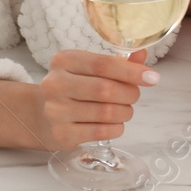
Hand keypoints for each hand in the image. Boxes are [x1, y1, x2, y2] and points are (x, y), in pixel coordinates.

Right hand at [32, 49, 157, 149]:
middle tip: (134, 95)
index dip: (132, 71)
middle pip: (106, 90)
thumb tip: (143, 56)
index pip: (103, 64)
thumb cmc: (72, 87)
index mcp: (63, 61)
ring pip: (107, 112)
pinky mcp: (61, 134)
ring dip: (125, 112)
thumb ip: (117, 62)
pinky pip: (102, 131)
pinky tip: (114, 123)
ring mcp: (55, 111)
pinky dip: (117, 128)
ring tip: (124, 110)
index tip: (152, 77)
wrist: (38, 115)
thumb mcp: (89, 69)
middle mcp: (55, 85)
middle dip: (129, 93)